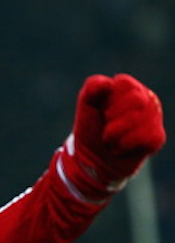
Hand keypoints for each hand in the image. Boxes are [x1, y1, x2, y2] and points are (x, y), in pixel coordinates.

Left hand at [67, 74, 164, 197]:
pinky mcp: (157, 137)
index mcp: (128, 87)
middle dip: (113, 118)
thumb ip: (92, 89)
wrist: (92, 158)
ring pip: (140, 122)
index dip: (109, 101)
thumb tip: (108, 83)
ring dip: (116, 136)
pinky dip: (125, 146)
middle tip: (105, 128)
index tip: (101, 112)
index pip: (125, 84)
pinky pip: (146, 139)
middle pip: (137, 101)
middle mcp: (145, 98)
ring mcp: (154, 117)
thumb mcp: (86, 106)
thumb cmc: (90, 128)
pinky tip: (120, 148)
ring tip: (110, 140)